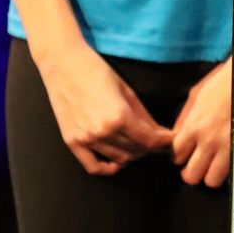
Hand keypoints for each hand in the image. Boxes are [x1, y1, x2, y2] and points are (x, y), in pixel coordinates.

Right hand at [34, 39, 172, 175]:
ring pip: (119, 159)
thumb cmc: (95, 70)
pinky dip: (107, 168)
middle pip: (136, 151)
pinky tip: (116, 162)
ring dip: (132, 154)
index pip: (149, 140)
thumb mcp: (126, 90)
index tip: (171, 140)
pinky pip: (93, 166)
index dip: (164, 142)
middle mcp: (102, 132)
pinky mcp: (72, 142)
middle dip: (150, 147)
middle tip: (156, 141)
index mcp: (118, 116)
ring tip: (138, 144)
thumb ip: (143, 115)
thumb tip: (159, 133)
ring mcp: (86, 139)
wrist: (62, 64)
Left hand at [170, 57, 233, 186]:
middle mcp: (208, 141)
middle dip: (193, 171)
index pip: (177, 156)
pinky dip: (233, 172)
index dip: (181, 156)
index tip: (188, 152)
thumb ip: (185, 118)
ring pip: (212, 181)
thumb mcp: (196, 94)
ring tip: (217, 164)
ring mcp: (229, 147)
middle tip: (200, 163)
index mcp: (193, 126)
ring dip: (213, 175)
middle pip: (191, 176)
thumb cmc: (225, 79)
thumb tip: (177, 136)